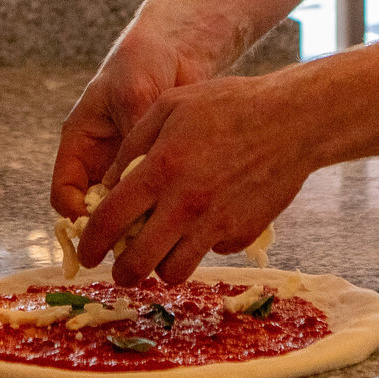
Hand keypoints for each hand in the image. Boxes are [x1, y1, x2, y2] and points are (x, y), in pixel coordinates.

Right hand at [51, 31, 214, 220]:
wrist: (177, 51)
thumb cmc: (141, 63)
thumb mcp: (131, 94)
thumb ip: (130, 135)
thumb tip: (132, 180)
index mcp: (80, 145)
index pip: (64, 194)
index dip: (77, 215)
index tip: (102, 224)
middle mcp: (101, 163)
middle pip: (95, 212)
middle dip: (111, 228)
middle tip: (136, 236)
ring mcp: (128, 169)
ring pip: (126, 212)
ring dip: (139, 222)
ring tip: (161, 225)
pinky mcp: (158, 171)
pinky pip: (155, 200)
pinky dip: (164, 209)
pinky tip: (182, 210)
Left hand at [76, 73, 316, 285]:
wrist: (292, 120)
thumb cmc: (228, 105)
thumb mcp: (171, 106)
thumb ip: (133, 145)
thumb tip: (108, 185)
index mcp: (161, 169)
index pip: (109, 220)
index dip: (91, 243)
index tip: (86, 253)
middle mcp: (185, 203)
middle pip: (137, 262)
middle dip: (122, 272)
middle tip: (120, 268)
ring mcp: (216, 223)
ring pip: (173, 271)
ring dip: (161, 266)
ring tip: (161, 250)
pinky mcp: (242, 234)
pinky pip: (210, 253)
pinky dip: (201, 246)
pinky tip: (206, 221)